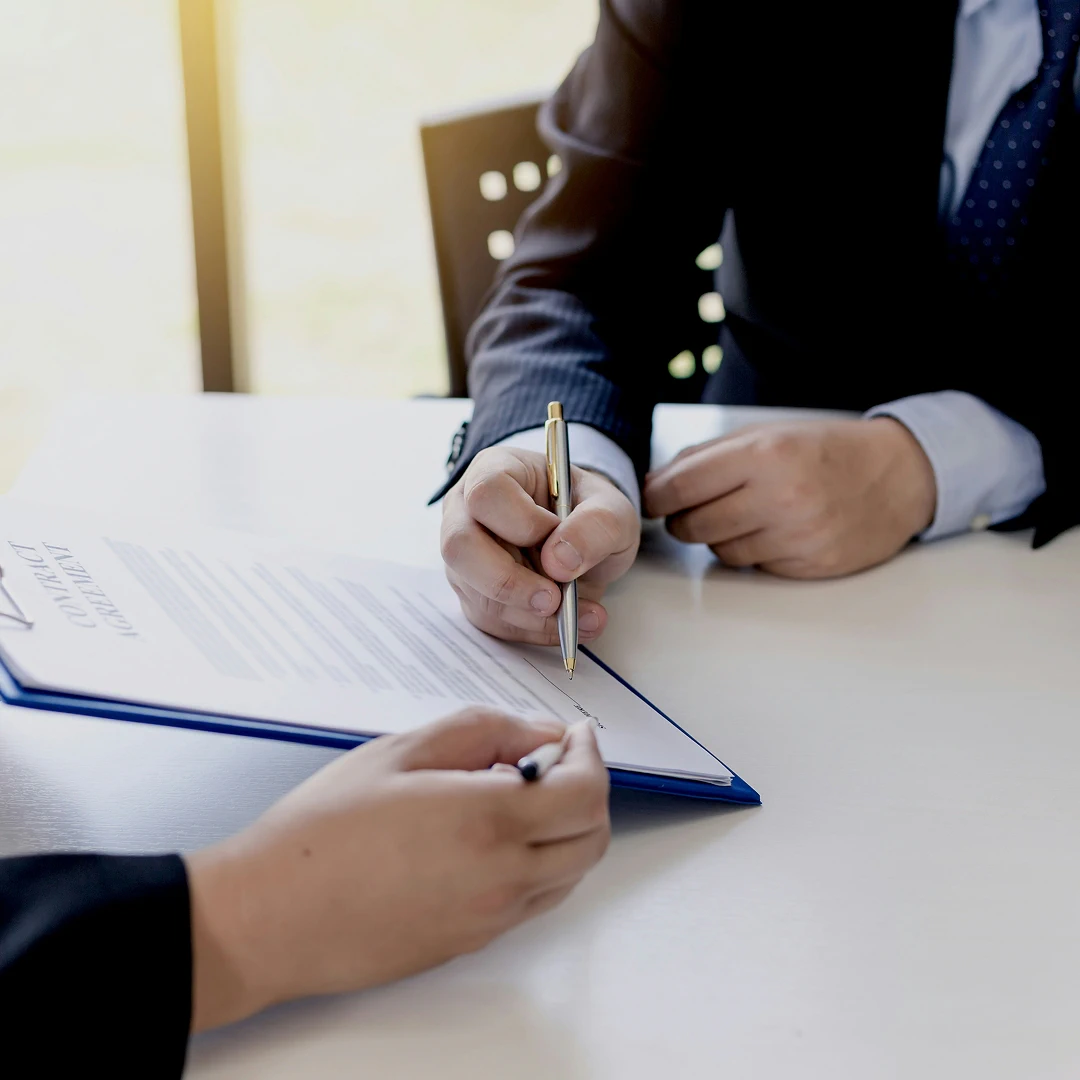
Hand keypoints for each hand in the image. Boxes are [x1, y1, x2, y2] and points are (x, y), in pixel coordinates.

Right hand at [184, 709, 608, 1031]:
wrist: (270, 915)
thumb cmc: (322, 832)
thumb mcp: (403, 751)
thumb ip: (484, 731)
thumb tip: (539, 732)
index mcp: (490, 822)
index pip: (586, 793)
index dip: (591, 755)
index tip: (576, 735)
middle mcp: (502, 878)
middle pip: (590, 839)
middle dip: (588, 792)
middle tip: (558, 760)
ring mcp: (488, 919)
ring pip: (566, 874)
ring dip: (565, 831)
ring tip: (518, 795)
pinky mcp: (469, 942)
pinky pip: (529, 901)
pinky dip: (535, 863)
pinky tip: (488, 836)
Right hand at [441, 446, 639, 643]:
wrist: (585, 541)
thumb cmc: (588, 513)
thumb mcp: (612, 509)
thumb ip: (597, 525)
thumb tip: (559, 561)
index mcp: (494, 471)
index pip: (486, 494)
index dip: (521, 522)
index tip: (555, 534)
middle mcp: (466, 512)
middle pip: (460, 548)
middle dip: (510, 583)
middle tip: (554, 600)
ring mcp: (466, 558)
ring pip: (476, 593)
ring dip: (531, 614)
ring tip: (583, 614)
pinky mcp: (475, 594)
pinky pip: (492, 621)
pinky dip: (534, 629)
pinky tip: (570, 622)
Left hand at [643, 418, 935, 577]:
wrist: (897, 476)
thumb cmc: (823, 451)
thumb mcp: (766, 434)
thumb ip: (707, 457)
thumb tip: (654, 485)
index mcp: (765, 454)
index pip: (681, 486)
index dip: (656, 497)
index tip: (652, 500)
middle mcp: (782, 496)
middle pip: (692, 525)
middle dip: (682, 520)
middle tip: (692, 509)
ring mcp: (799, 535)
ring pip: (719, 551)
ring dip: (718, 537)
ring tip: (742, 516)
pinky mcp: (811, 566)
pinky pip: (754, 567)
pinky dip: (752, 552)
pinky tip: (772, 531)